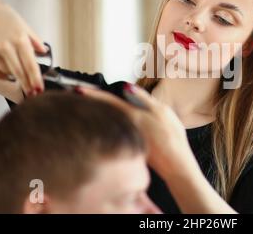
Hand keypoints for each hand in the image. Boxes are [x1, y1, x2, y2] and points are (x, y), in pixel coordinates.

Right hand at [0, 0, 46, 94]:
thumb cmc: (2, 15)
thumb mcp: (23, 24)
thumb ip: (34, 40)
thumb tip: (44, 52)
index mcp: (19, 39)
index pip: (31, 65)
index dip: (36, 80)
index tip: (40, 89)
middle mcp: (6, 47)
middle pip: (20, 73)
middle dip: (28, 85)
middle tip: (34, 92)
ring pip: (8, 73)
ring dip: (16, 78)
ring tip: (22, 79)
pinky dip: (3, 76)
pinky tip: (9, 74)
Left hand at [77, 84, 197, 179]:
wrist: (175, 165)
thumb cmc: (172, 138)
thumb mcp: (162, 111)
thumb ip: (143, 99)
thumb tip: (126, 86)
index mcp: (132, 116)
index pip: (107, 101)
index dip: (92, 94)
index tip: (76, 89)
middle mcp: (125, 127)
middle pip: (104, 112)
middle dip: (91, 104)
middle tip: (77, 95)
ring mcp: (127, 137)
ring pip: (110, 121)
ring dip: (99, 114)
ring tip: (90, 107)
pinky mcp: (130, 144)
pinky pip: (116, 130)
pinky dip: (110, 124)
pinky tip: (109, 123)